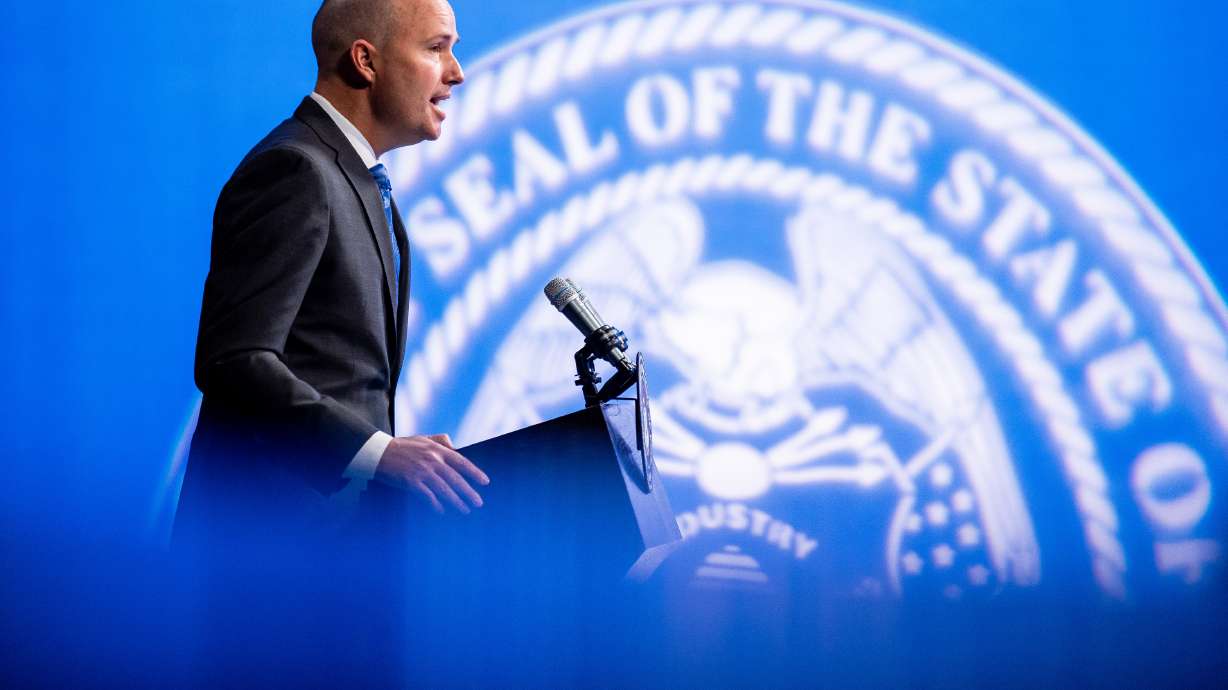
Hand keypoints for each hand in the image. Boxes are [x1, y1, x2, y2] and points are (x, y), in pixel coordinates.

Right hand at [374, 434, 488, 513]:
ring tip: (465, 510)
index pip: (461, 462)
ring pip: (444, 489)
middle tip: (478, 503)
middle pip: (455, 479)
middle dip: (468, 492)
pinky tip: (441, 511)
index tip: (485, 482)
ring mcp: (421, 472)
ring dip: (456, 501)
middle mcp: (432, 461)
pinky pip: (427, 495)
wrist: (378, 453)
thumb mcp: (423, 438)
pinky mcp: (410, 482)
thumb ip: (441, 440)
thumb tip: (455, 447)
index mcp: (437, 450)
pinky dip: (435, 504)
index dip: (474, 472)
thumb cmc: (402, 446)